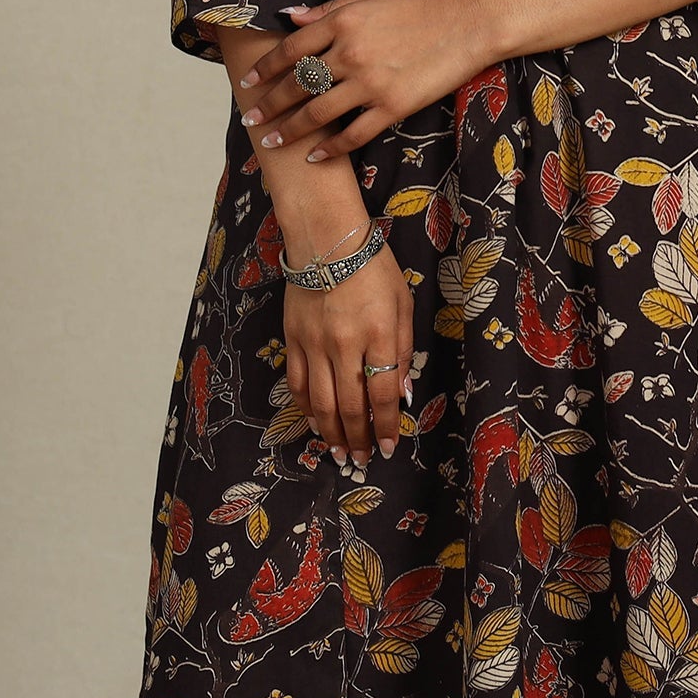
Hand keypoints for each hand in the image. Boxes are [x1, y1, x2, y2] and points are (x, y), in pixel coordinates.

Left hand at [237, 0, 499, 159]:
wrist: (469, 25)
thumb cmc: (421, 7)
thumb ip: (330, 10)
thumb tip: (291, 18)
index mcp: (343, 22)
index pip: (291, 48)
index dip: (265, 67)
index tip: (248, 81)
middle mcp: (350, 53)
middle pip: (297, 84)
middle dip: (268, 104)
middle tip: (251, 118)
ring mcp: (371, 83)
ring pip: (317, 113)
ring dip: (290, 130)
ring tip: (272, 142)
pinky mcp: (392, 107)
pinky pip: (353, 134)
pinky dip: (330, 149)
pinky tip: (314, 156)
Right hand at [284, 236, 413, 466]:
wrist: (327, 239)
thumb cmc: (373, 267)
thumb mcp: (403, 301)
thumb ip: (403, 348)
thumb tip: (402, 392)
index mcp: (379, 334)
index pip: (383, 393)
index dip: (386, 425)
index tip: (388, 446)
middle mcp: (346, 344)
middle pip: (350, 404)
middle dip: (359, 437)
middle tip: (362, 458)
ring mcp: (315, 344)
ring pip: (321, 401)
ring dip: (331, 432)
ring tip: (339, 451)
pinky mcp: (293, 339)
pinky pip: (298, 384)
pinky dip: (305, 408)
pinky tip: (314, 423)